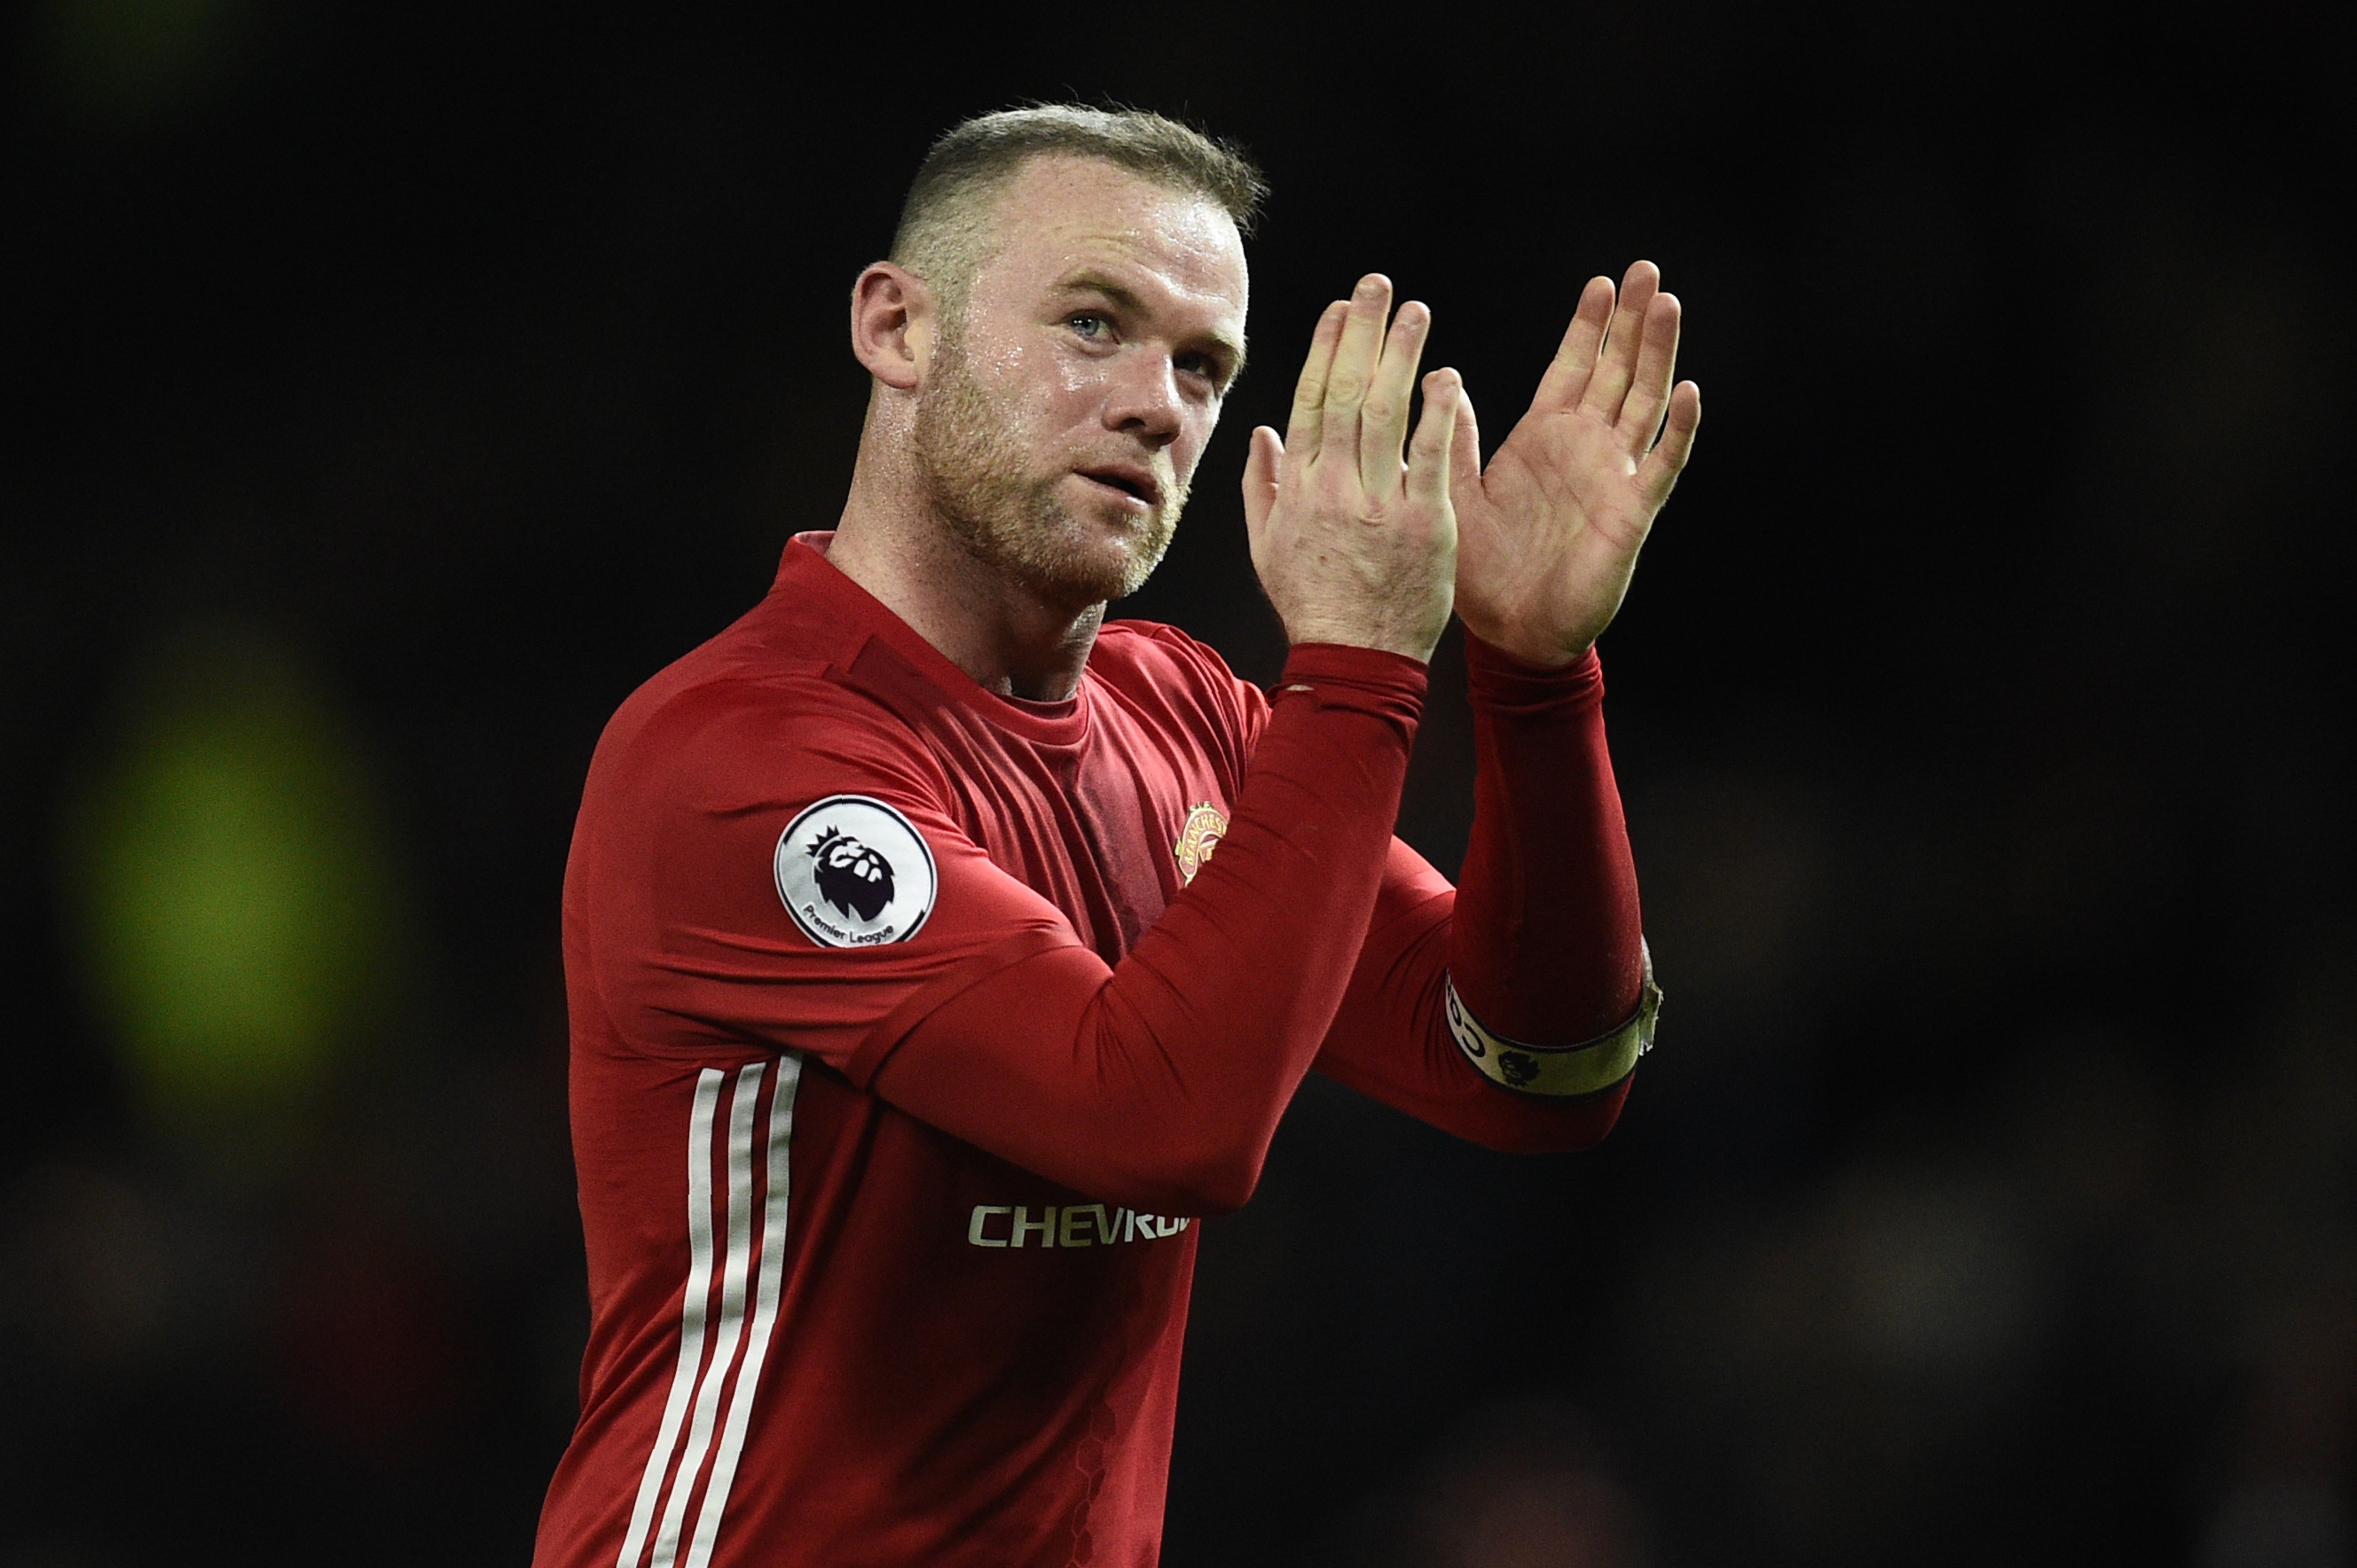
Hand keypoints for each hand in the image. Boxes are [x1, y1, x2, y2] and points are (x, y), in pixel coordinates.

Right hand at [1242, 274, 1461, 663]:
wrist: (1354, 659)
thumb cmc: (1314, 604)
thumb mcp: (1268, 548)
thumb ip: (1261, 487)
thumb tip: (1262, 433)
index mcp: (1298, 488)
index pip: (1310, 401)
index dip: (1324, 348)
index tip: (1338, 308)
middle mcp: (1334, 488)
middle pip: (1345, 392)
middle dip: (1361, 333)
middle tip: (1377, 285)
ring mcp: (1379, 504)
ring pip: (1384, 414)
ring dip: (1400, 355)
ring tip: (1415, 311)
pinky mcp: (1424, 525)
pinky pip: (1432, 458)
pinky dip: (1439, 414)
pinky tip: (1447, 376)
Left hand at [1449, 261, 1700, 664]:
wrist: (1512, 632)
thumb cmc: (1485, 571)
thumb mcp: (1457, 493)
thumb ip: (1455, 438)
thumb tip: (1443, 379)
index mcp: (1545, 437)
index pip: (1573, 367)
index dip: (1589, 326)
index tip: (1601, 282)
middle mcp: (1586, 448)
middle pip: (1618, 370)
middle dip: (1631, 321)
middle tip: (1646, 270)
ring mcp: (1613, 476)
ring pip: (1645, 402)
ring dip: (1658, 355)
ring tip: (1668, 305)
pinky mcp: (1631, 512)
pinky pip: (1661, 465)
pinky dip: (1678, 431)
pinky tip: (1691, 393)